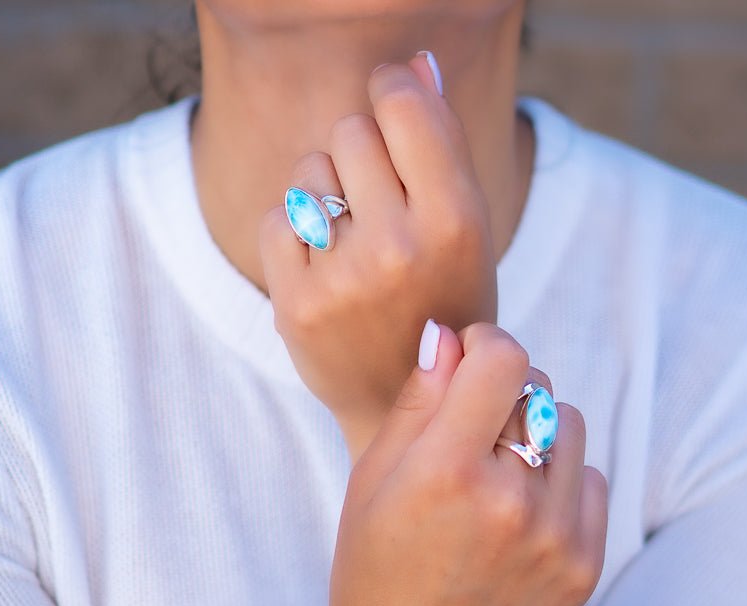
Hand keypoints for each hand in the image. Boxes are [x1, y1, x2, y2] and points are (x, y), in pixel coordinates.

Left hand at [259, 53, 497, 456]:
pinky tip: (325, 273)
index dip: (392, 93)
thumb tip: (415, 60)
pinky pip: (277, 218)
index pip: (400, 100)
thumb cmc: (443, 304)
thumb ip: (442, 145)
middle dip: (361, 156)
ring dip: (326, 194)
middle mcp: (399, 249)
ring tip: (355, 247)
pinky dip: (295, 236)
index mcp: (456, 223)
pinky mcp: (295, 304)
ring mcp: (342, 279)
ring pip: (309, 171)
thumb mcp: (469, 231)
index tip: (393, 111)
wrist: (403, 404)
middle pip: (350, 131)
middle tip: (381, 209)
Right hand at [312, 321, 608, 605]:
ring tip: (495, 476)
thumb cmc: (371, 582)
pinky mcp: (584, 568)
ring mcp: (557, 540)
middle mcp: (512, 503)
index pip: (503, 357)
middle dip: (505, 391)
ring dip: (537, 433)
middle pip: (540, 387)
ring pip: (572, 428)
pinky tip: (520, 515)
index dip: (484, 344)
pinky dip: (562, 482)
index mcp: (446, 475)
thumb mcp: (369, 486)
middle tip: (471, 430)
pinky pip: (593, 481)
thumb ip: (414, 404)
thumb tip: (448, 337)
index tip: (467, 362)